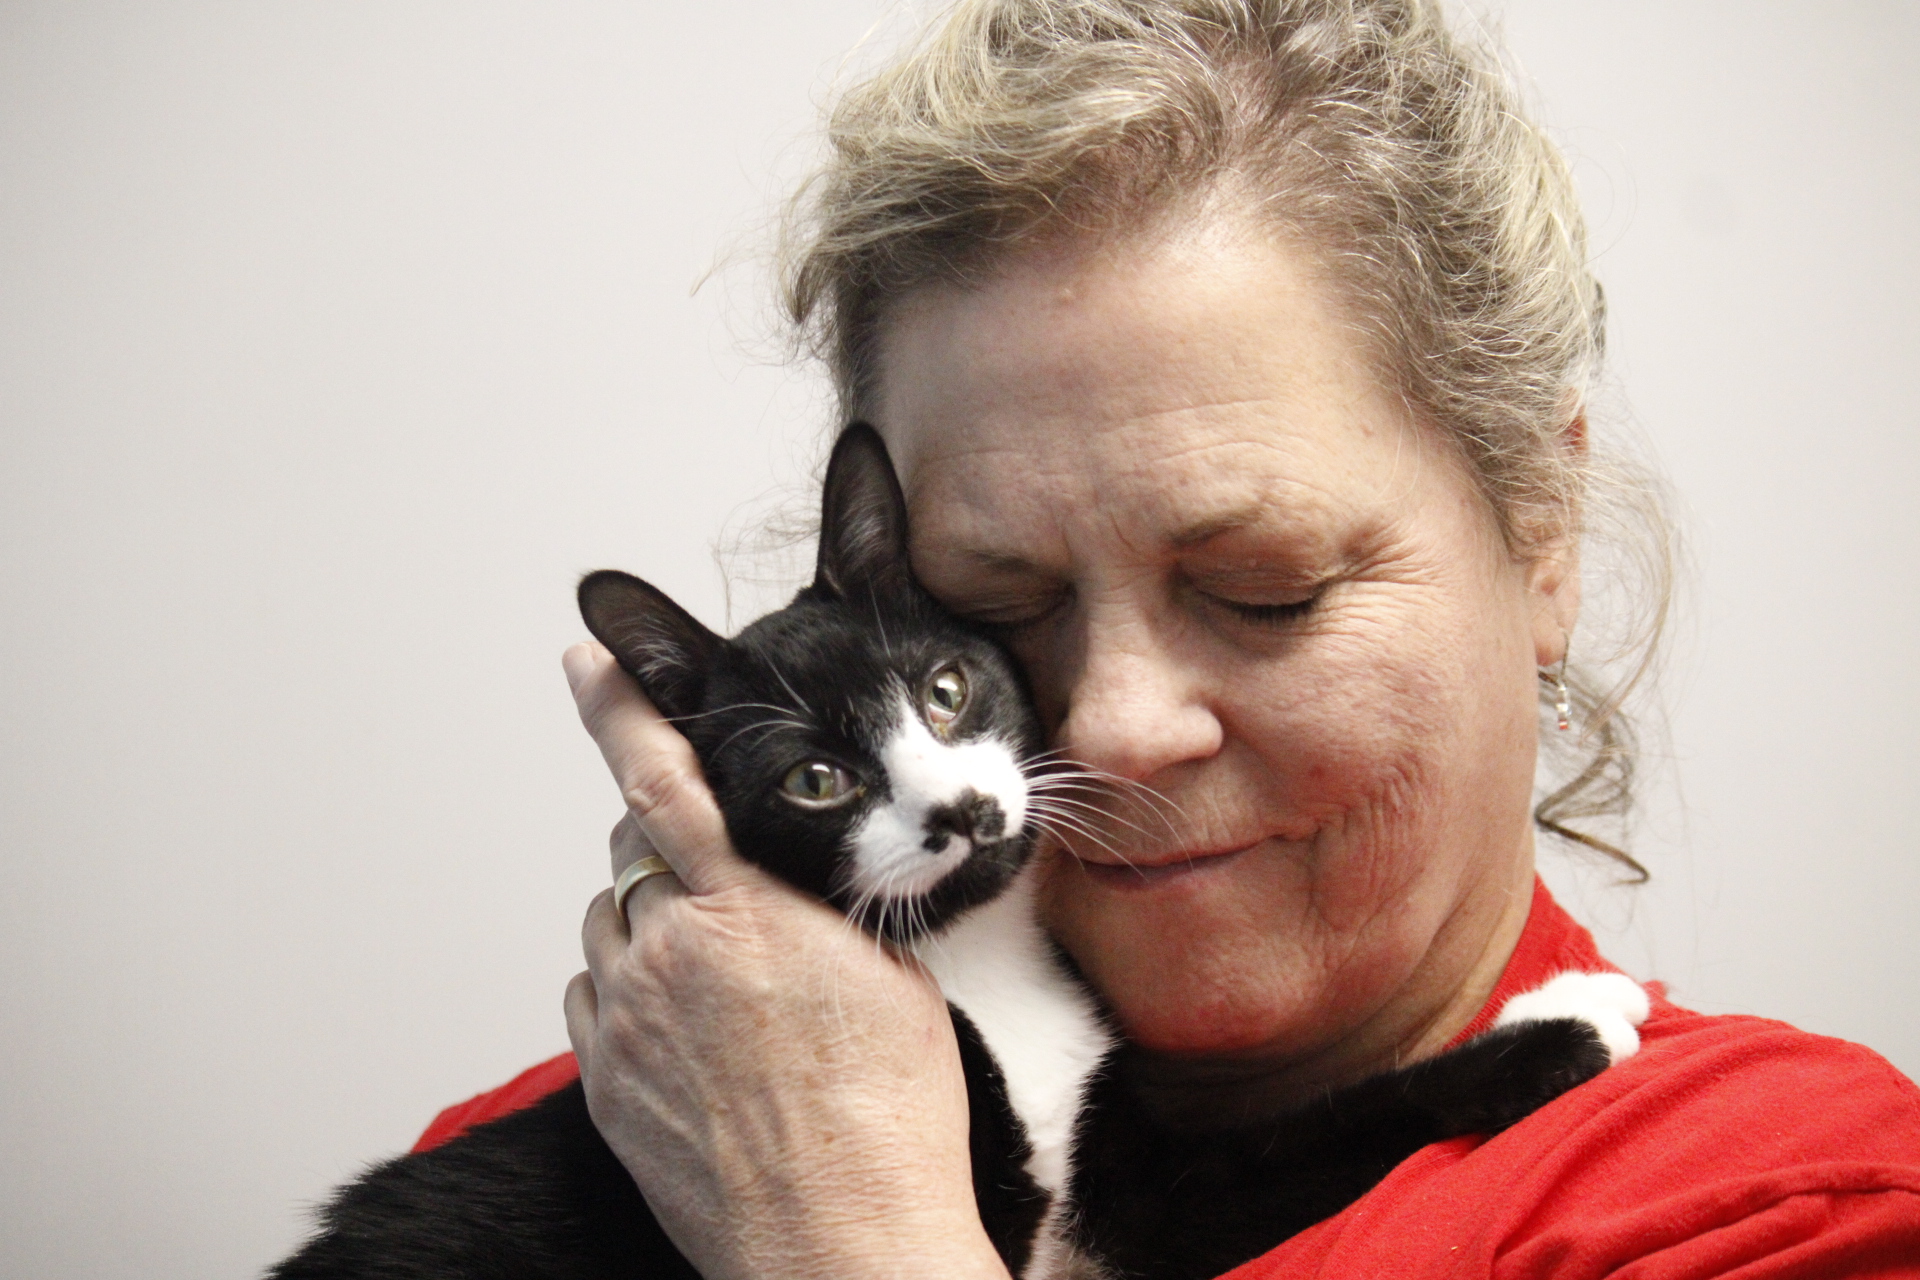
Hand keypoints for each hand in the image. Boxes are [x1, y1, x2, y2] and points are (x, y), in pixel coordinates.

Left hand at [559, 642, 1009, 1279]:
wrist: (840, 1238)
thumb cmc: (886, 1117)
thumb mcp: (888, 974)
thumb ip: (820, 904)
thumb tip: (793, 881)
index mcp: (747, 908)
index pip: (663, 779)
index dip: (621, 707)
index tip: (586, 658)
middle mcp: (671, 950)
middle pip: (634, 855)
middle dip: (674, 853)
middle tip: (736, 902)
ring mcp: (626, 1018)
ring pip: (611, 925)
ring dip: (653, 926)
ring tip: (726, 986)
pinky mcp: (601, 1081)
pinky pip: (595, 997)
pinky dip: (631, 992)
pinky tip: (692, 1035)